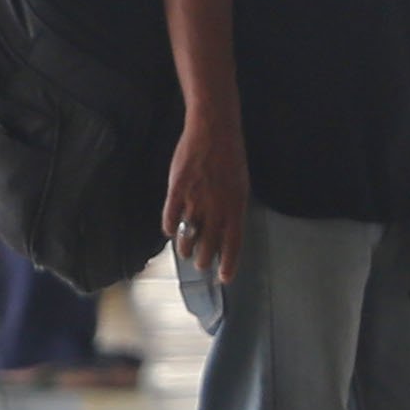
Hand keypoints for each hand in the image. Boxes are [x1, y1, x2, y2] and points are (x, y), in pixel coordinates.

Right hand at [165, 115, 249, 292]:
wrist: (213, 131)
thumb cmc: (229, 158)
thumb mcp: (240, 186)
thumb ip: (232, 209)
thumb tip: (226, 231)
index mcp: (236, 206)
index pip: (233, 243)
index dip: (228, 263)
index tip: (224, 278)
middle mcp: (216, 207)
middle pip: (208, 245)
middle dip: (204, 259)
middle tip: (201, 263)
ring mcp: (195, 199)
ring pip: (187, 236)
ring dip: (186, 248)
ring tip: (185, 251)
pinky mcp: (177, 190)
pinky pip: (170, 218)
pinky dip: (169, 228)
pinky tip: (170, 231)